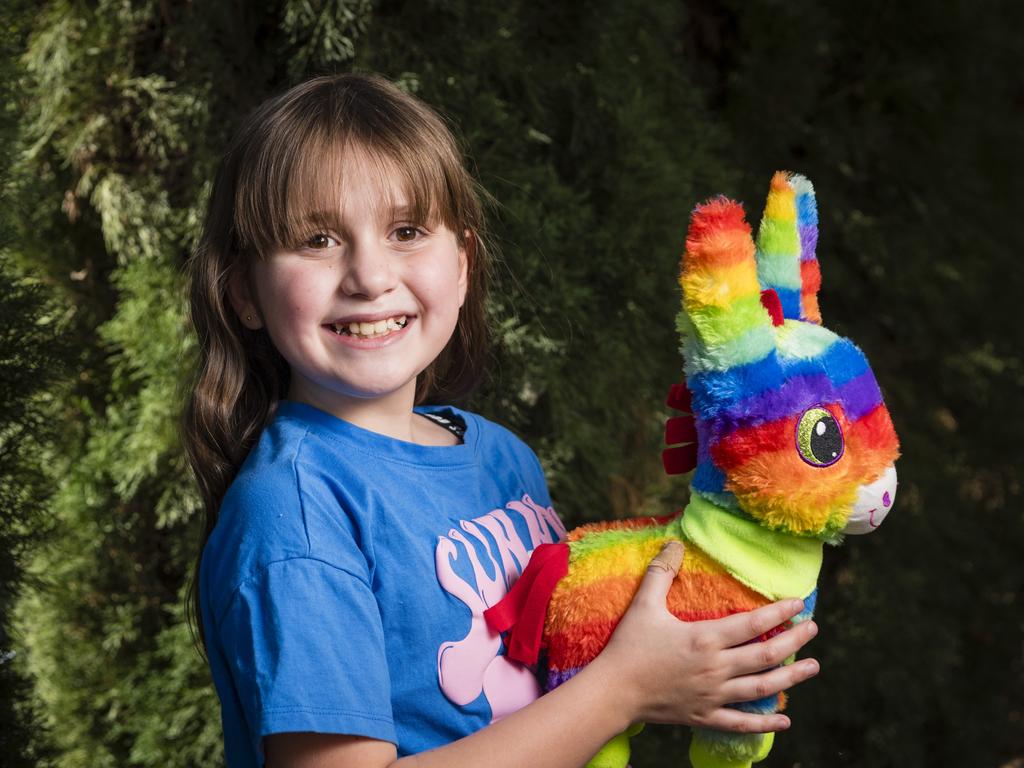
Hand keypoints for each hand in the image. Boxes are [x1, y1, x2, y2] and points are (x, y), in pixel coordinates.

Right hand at [596, 540, 819, 732]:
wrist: (614, 691)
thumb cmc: (629, 646)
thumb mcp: (644, 604)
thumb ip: (661, 572)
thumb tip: (675, 543)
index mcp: (705, 639)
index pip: (753, 625)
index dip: (780, 613)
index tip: (799, 604)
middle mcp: (716, 668)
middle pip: (766, 656)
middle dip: (795, 642)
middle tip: (814, 630)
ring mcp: (713, 695)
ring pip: (762, 688)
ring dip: (791, 678)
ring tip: (813, 667)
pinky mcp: (705, 716)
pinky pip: (741, 722)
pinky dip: (765, 723)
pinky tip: (785, 719)